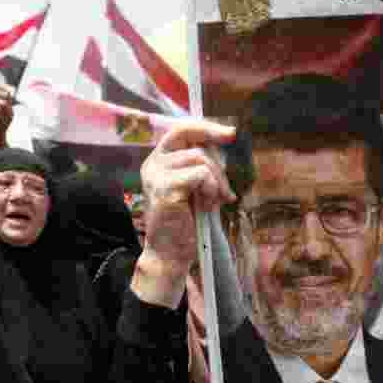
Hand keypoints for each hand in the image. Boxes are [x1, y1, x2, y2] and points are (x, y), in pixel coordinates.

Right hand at [132, 121, 235, 307]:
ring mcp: (156, 175)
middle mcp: (153, 164)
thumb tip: (224, 142)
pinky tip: (208, 205)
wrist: (171, 254)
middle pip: (188, 134)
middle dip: (214, 146)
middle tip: (229, 160)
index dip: (205, 127)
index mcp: (158, 161)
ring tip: (217, 200)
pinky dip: (211, 188)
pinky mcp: (164, 188)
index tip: (229, 133)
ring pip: (199, 157)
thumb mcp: (198, 187)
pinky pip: (200, 174)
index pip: (180, 130)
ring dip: (217, 179)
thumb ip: (204, 165)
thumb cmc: (187, 223)